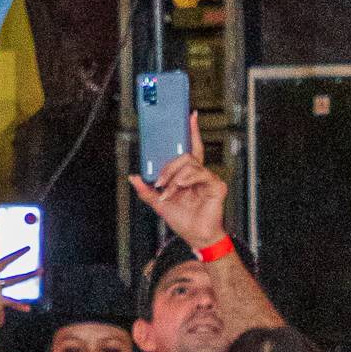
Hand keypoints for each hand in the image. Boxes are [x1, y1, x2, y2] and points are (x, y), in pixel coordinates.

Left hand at [130, 114, 228, 250]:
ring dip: (174, 177)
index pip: (191, 148)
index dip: (192, 131)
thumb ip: (145, 190)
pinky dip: (186, 180)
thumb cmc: (182, 220)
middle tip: (159, 182)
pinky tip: (179, 188)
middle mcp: (200, 174)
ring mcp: (209, 179)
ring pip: (190, 164)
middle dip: (168, 167)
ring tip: (168, 191)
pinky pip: (201, 174)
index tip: (190, 115)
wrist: (194, 236)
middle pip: (185, 156)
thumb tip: (133, 177)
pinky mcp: (217, 185)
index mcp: (188, 175)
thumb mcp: (158, 203)